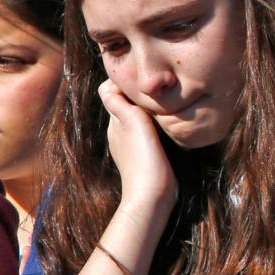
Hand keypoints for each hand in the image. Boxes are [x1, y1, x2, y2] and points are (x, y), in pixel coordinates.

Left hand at [99, 80, 176, 216]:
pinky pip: (146, 132)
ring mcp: (131, 145)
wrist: (152, 196)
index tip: (140, 77)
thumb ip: (117, 103)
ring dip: (146, 109)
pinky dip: (153, 124)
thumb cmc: (143, 158)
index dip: (123, 82)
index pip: (111, 92)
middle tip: (155, 87)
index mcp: (115, 122)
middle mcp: (120, 132)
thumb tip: (108, 83)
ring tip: (163, 103)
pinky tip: (166, 126)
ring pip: (136, 118)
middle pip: (125, 104)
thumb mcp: (129, 123)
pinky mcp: (144, 156)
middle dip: (136, 94)